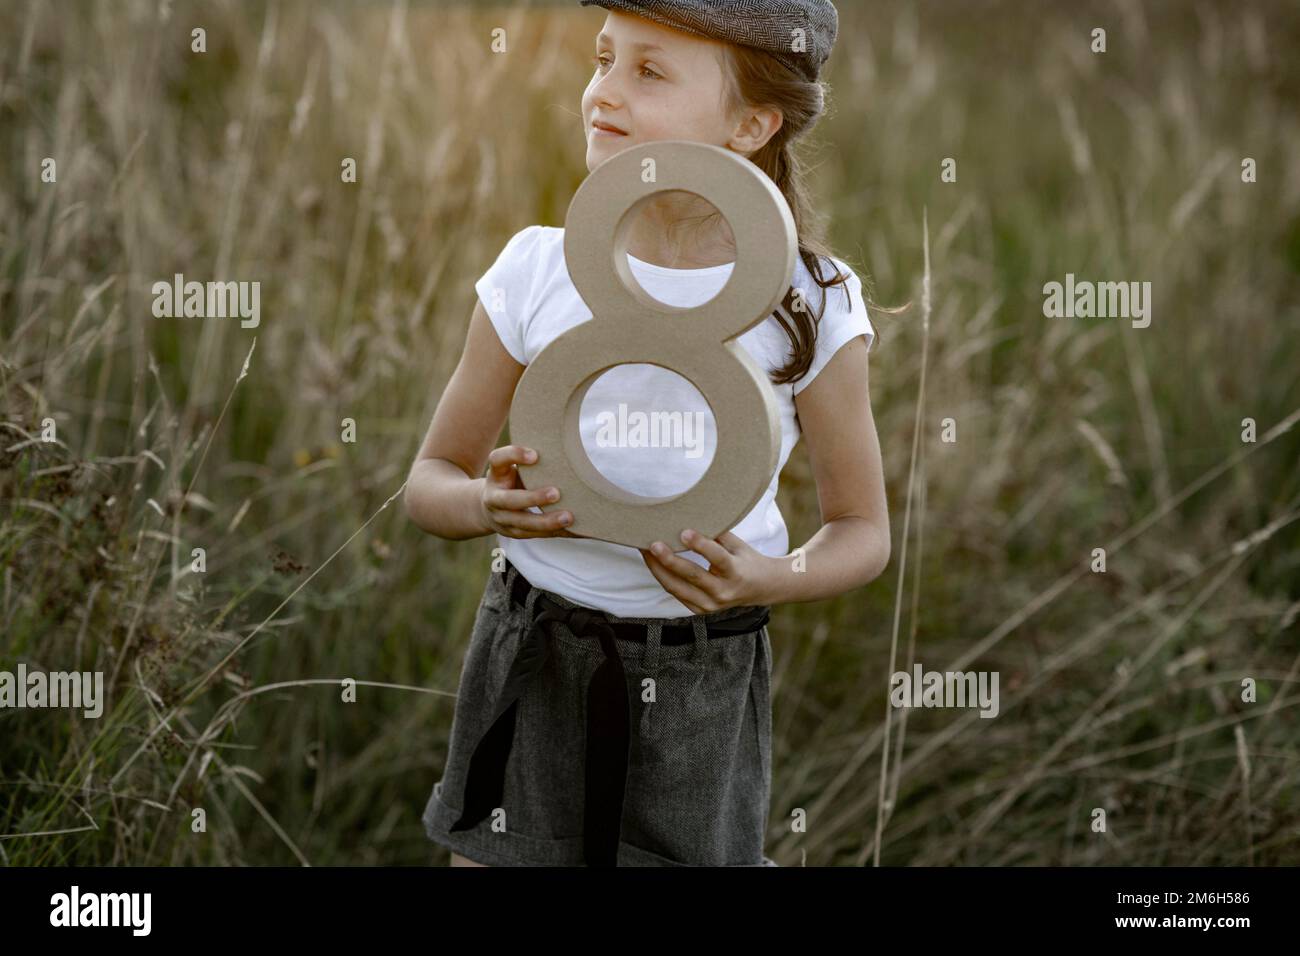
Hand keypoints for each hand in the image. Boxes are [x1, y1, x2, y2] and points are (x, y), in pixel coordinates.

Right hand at [479, 445, 577, 538]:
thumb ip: (528, 460)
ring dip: (546, 522)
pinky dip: (555, 533)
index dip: (514, 455)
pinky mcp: (514, 533)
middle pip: (510, 500)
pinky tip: (572, 530)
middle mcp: (494, 498)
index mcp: (495, 475)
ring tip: (568, 518)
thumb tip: (562, 444)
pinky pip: (536, 535)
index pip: (497, 460)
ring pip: (523, 524)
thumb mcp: (511, 467)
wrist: (487, 508)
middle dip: (533, 498)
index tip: (535, 455)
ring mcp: (502, 519)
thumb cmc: (510, 480)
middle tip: (556, 493)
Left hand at [639, 529, 777, 613]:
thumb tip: (689, 517)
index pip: (717, 558)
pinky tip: (653, 563)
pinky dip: (663, 578)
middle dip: (669, 560)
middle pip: (692, 576)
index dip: (700, 545)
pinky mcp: (700, 610)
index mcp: (736, 573)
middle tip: (652, 544)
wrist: (761, 588)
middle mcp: (723, 592)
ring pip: (677, 588)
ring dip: (658, 569)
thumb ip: (716, 534)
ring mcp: (711, 605)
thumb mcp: (738, 545)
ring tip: (645, 551)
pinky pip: (676, 593)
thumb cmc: (746, 561)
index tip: (684, 531)